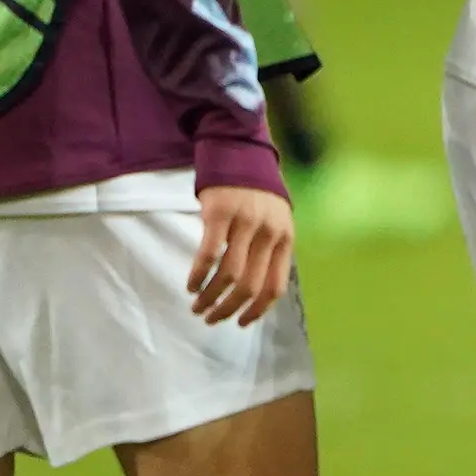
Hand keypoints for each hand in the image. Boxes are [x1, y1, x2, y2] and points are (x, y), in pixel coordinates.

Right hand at [189, 183, 294, 326]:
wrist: (241, 152)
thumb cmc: (257, 194)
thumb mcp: (276, 221)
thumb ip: (270, 250)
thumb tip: (257, 290)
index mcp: (285, 239)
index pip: (275, 286)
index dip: (257, 310)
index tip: (241, 323)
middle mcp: (268, 234)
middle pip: (249, 285)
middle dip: (228, 308)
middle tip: (210, 318)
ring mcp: (245, 223)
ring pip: (228, 274)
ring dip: (210, 297)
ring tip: (197, 306)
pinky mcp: (219, 214)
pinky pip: (209, 254)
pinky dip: (198, 275)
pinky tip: (191, 285)